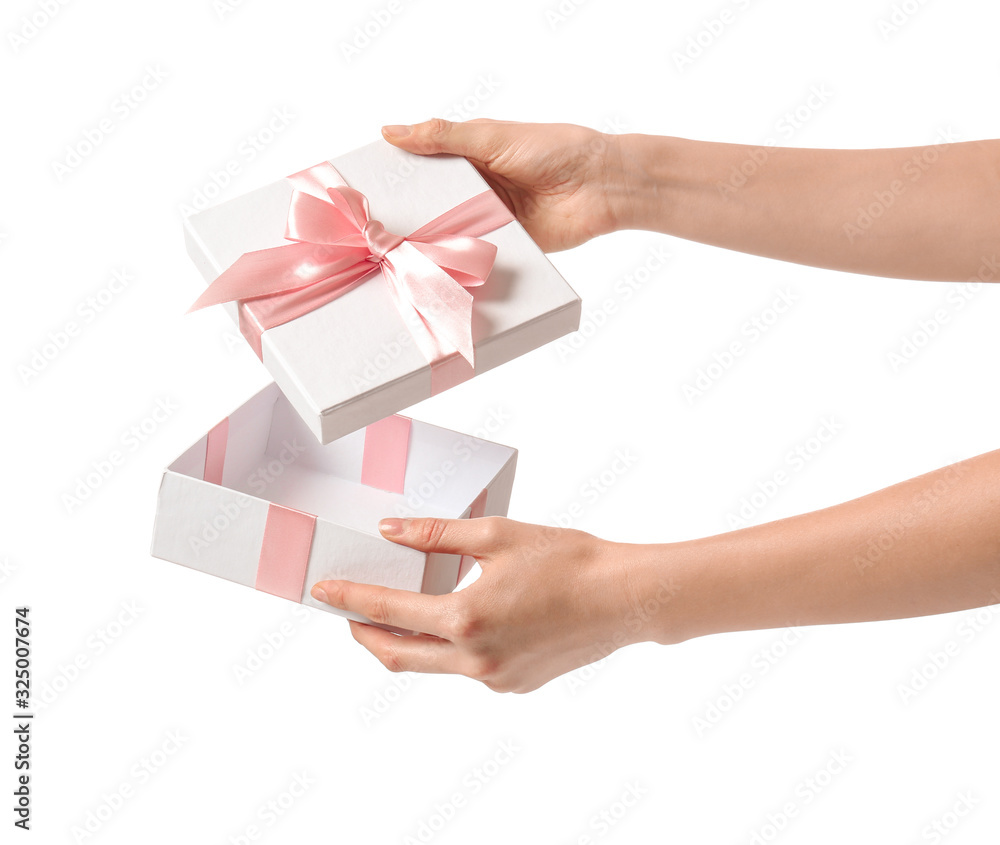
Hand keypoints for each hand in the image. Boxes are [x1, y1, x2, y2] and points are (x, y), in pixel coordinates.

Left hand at [310, 516, 663, 692]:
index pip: (388, 611)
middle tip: (348, 614)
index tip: (325, 591)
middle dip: (365, 634)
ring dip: (408, 642)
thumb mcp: (497, 535)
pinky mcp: (514, 686)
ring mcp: (495, 679)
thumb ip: (437, 536)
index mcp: (466, 619)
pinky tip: (462, 621)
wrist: (624, 598)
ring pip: (433, 665)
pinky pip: (466, 670)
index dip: (351, 599)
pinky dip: (451, 648)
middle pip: (397, 655)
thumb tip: (392, 532)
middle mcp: (475, 659)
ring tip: (401, 613)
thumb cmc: (569, 560)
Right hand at [381, 118, 628, 252]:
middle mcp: (477, 189)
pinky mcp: (507, 246)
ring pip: (453, 233)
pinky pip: (478, 256)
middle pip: (435, 205)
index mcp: (470, 158)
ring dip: (435, 243)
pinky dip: (463, 263)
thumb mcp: (491, 138)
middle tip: (373, 233)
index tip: (366, 190)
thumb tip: (392, 131)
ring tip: (396, 257)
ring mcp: (491, 219)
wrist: (599, 187)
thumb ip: (442, 137)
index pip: (424, 169)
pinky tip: (437, 272)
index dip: (399, 178)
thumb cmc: (552, 150)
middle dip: (411, 217)